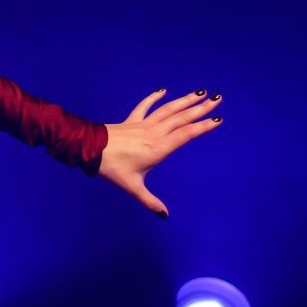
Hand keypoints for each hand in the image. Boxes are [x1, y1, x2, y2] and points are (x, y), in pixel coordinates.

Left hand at [98, 88, 222, 216]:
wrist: (89, 150)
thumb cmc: (111, 169)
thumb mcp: (132, 187)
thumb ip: (150, 201)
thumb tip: (164, 216)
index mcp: (158, 148)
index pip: (186, 135)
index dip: (203, 127)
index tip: (218, 120)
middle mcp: (154, 133)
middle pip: (181, 118)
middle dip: (201, 109)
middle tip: (217, 99)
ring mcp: (143, 125)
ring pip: (167, 109)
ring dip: (184, 101)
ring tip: (200, 93)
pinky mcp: (131, 121)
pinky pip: (145, 106)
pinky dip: (154, 98)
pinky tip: (163, 90)